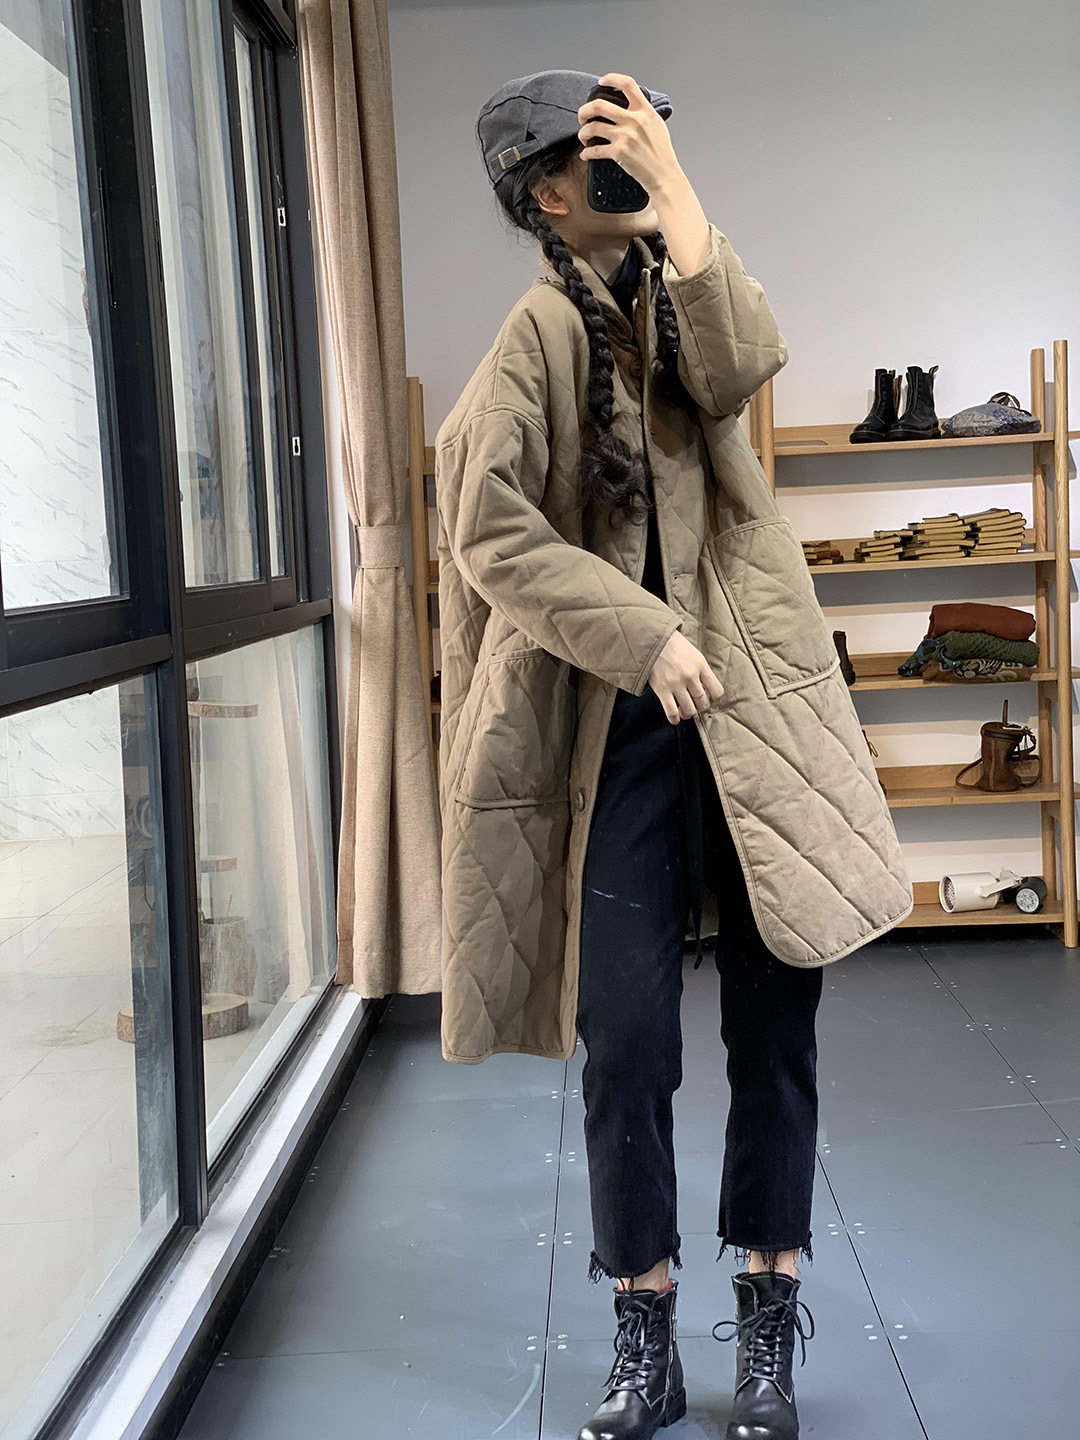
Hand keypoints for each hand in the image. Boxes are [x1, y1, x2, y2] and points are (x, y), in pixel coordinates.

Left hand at [576, 71, 681, 197]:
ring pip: (592, 127)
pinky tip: (585, 155)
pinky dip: (586, 153)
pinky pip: (594, 150)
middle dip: (584, 110)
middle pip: (599, 105)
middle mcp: (634, 120)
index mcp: (645, 111)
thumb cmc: (661, 154)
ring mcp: (625, 136)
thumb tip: (630, 108)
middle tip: (583, 117)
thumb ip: (643, 114)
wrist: (664, 175)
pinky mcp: (619, 152)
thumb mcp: (657, 125)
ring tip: (584, 137)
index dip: (611, 78)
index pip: (627, 84)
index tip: (601, 82)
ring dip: (583, 133)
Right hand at [648, 630, 724, 722]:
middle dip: (700, 707)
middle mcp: (690, 676)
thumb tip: (706, 690)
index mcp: (701, 666)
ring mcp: (676, 683)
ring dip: (688, 714)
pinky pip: (672, 712)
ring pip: (689, 710)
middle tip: (695, 705)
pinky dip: (675, 719)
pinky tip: (675, 718)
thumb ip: (701, 671)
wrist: (652, 641)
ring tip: (685, 711)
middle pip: (703, 702)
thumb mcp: (694, 655)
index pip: (717, 691)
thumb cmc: (674, 647)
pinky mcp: (662, 690)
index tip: (710, 701)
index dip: (714, 700)